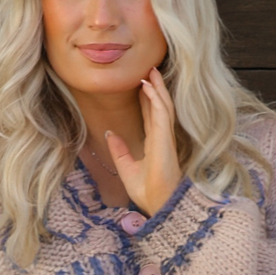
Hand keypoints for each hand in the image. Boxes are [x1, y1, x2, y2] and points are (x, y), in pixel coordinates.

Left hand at [106, 68, 181, 217]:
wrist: (158, 204)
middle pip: (159, 107)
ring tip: (152, 71)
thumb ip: (119, 150)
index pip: (151, 117)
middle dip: (155, 89)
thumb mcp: (126, 168)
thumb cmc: (147, 192)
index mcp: (155, 144)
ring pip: (163, 105)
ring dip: (158, 88)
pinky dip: (155, 97)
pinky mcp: (165, 138)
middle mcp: (162, 138)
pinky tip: (148, 85)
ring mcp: (165, 137)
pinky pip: (161, 112)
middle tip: (149, 70)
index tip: (142, 86)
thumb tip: (110, 133)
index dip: (147, 100)